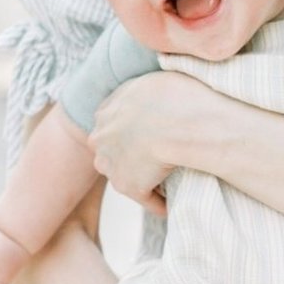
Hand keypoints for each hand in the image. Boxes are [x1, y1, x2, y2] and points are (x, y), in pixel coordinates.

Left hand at [89, 71, 219, 213]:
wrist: (182, 121)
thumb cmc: (177, 94)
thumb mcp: (155, 77)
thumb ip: (145, 86)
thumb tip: (155, 81)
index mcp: (105, 109)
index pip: (111, 123)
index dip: (130, 128)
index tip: (149, 132)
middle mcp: (100, 136)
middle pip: (111, 149)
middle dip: (128, 153)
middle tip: (157, 154)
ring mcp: (112, 164)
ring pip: (125, 173)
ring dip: (142, 177)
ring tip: (167, 179)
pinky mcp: (129, 186)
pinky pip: (147, 198)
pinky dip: (159, 203)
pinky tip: (172, 205)